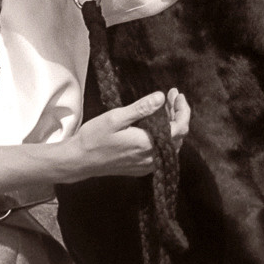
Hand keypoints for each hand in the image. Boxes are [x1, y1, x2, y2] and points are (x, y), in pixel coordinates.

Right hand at [63, 87, 192, 180]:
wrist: (80, 160)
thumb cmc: (95, 137)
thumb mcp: (116, 117)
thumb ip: (141, 108)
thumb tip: (161, 97)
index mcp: (148, 144)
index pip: (180, 128)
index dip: (183, 110)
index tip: (178, 94)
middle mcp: (152, 158)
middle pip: (178, 136)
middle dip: (177, 114)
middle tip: (171, 96)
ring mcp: (148, 166)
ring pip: (171, 145)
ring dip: (172, 126)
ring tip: (165, 108)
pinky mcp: (142, 169)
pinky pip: (162, 153)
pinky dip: (164, 137)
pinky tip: (157, 126)